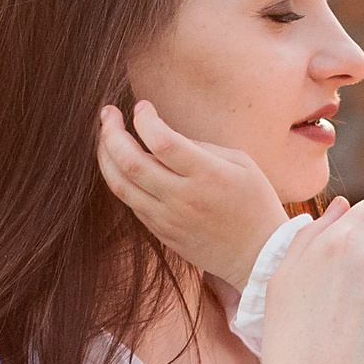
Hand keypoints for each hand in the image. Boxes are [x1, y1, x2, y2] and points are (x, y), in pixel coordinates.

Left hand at [96, 100, 288, 284]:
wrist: (258, 256)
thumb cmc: (256, 204)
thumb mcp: (243, 164)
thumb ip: (203, 146)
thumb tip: (166, 136)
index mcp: (207, 175)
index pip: (161, 141)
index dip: (144, 119)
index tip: (143, 107)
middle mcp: (182, 197)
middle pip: (130, 162)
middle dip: (111, 132)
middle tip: (108, 114)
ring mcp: (167, 218)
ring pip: (120, 184)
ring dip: (105, 156)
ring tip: (105, 137)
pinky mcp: (161, 233)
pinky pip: (131, 202)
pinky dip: (120, 179)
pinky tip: (121, 165)